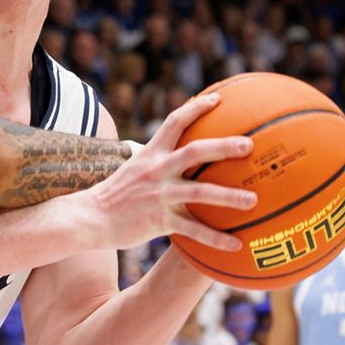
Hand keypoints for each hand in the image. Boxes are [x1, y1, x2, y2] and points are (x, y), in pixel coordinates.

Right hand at [84, 93, 255, 251]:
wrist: (90, 218)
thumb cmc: (115, 194)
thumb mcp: (133, 169)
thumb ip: (156, 161)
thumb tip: (177, 155)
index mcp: (150, 154)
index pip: (174, 122)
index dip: (196, 108)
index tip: (218, 98)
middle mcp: (156, 170)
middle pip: (194, 152)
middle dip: (223, 147)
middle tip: (249, 145)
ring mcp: (159, 195)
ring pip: (199, 192)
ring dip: (229, 196)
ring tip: (253, 199)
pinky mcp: (159, 220)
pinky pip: (193, 230)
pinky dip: (215, 238)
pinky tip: (235, 245)